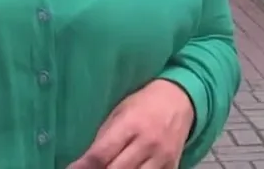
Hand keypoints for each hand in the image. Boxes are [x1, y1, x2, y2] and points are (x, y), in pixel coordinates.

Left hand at [68, 79, 194, 168]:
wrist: (179, 101)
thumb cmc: (143, 104)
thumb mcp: (120, 112)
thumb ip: (104, 138)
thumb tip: (85, 163)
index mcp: (130, 124)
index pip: (102, 153)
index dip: (84, 166)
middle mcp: (147, 143)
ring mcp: (162, 157)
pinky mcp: (172, 166)